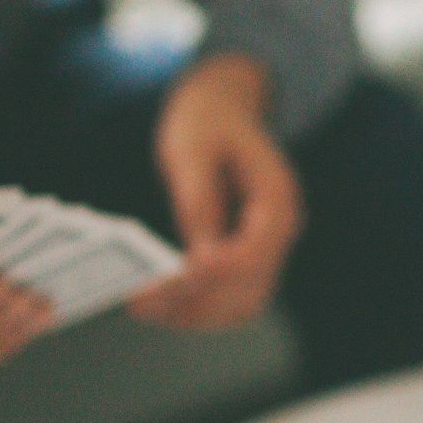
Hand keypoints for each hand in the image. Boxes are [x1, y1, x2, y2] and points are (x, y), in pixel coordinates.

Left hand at [130, 52, 303, 329]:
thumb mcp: (192, 148)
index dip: (221, 269)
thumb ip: (198, 200)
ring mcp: (265, 251)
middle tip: (144, 300)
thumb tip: (198, 257)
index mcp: (278, 198)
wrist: (222, 109)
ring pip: (240, 305)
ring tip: (144, 305)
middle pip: (249, 288)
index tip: (182, 274)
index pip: (257, 250)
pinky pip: (227, 300)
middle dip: (197, 299)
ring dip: (194, 313)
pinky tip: (158, 302)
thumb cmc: (206, 122)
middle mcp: (278, 232)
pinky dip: (195, 308)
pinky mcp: (245, 261)